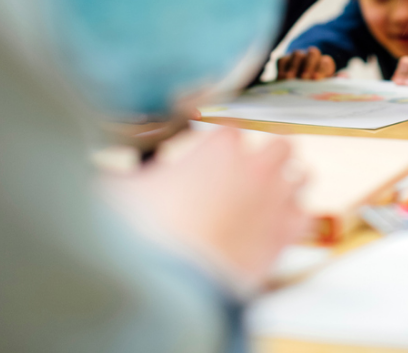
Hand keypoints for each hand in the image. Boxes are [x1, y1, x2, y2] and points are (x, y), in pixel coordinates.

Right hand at [105, 128, 308, 293]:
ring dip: (290, 180)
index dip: (221, 134)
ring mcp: (277, 200)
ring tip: (276, 188)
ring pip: (302, 176)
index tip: (211, 143)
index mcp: (220, 147)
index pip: (230, 125)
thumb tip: (101, 174)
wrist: (176, 281)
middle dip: (270, 149)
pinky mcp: (286, 235)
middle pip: (281, 143)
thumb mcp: (116, 192)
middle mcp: (257, 167)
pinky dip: (296, 218)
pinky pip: (306, 217)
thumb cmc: (146, 233)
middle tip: (255, 161)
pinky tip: (284, 223)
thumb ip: (115, 176)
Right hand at [276, 47, 335, 80]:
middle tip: (304, 77)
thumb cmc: (316, 86)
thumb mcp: (325, 86)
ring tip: (290, 79)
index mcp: (325, 62)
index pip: (325, 62)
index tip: (316, 78)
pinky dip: (281, 69)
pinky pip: (282, 60)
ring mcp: (298, 56)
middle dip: (309, 66)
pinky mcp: (285, 60)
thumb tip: (340, 82)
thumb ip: (332, 84)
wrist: (301, 82)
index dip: (321, 69)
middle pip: (313, 54)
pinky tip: (281, 79)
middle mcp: (312, 56)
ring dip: (294, 67)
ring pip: (297, 56)